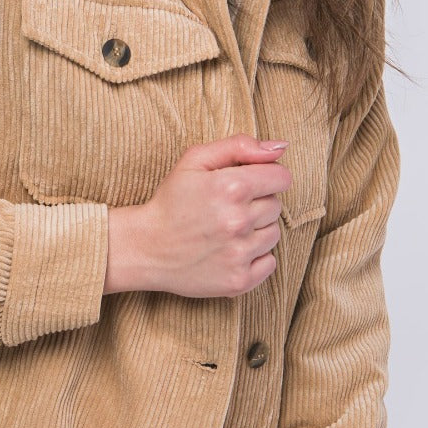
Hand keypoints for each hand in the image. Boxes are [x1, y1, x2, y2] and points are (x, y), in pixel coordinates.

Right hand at [103, 134, 292, 295]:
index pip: (281, 178)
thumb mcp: (195, 160)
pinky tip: (231, 251)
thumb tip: (280, 148)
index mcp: (232, 187)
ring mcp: (239, 254)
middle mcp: (238, 221)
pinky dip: (255, 258)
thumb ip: (239, 146)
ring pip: (274, 234)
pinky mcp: (238, 281)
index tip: (246, 184)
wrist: (146, 248)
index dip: (265, 177)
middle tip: (227, 209)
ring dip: (256, 231)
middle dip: (257, 204)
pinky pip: (270, 263)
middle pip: (276, 206)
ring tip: (227, 230)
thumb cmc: (171, 201)